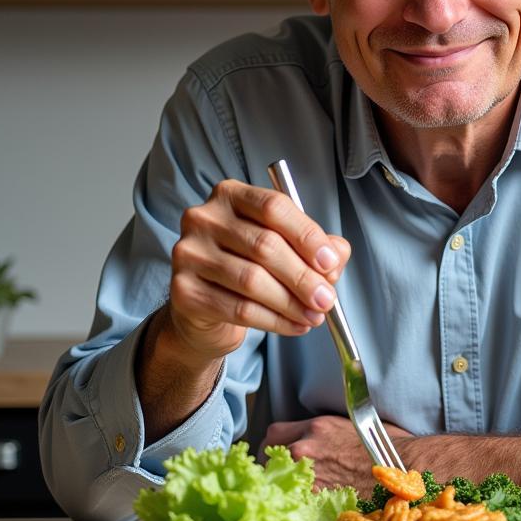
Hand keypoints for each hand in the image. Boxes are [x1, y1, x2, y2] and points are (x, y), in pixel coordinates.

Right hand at [168, 179, 351, 360]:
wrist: (207, 307)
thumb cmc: (249, 266)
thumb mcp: (286, 248)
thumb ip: (315, 246)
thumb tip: (336, 256)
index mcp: (231, 195)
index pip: (274, 207)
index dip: (307, 236)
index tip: (330, 263)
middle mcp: (204, 218)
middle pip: (264, 245)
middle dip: (303, 277)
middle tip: (327, 299)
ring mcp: (188, 253)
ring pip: (252, 280)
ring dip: (291, 303)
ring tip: (313, 316)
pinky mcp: (183, 290)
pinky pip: (237, 308)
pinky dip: (273, 320)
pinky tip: (293, 325)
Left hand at [261, 415, 413, 493]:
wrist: (402, 470)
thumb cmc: (386, 449)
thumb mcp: (354, 426)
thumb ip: (327, 434)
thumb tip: (319, 442)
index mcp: (315, 428)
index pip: (274, 434)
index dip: (274, 446)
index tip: (277, 454)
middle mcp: (306, 449)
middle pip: (267, 459)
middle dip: (273, 468)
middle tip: (283, 477)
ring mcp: (308, 477)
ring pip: (275, 483)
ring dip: (280, 488)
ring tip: (290, 495)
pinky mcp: (316, 501)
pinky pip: (291, 504)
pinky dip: (293, 507)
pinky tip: (300, 509)